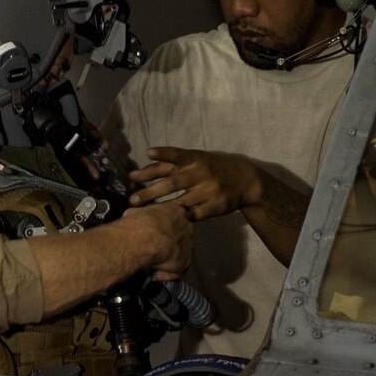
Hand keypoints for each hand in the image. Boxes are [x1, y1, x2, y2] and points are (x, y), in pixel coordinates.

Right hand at [118, 200, 192, 279]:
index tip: (154, 234)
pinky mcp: (185, 261)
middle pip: (180, 236)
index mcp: (175, 211)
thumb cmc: (137, 223)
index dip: (164, 228)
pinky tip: (155, 274)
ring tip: (152, 265)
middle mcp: (186, 227)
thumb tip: (134, 220)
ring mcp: (188, 245)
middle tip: (154, 250)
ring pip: (179, 254)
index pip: (174, 219)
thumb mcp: (134, 213)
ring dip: (167, 261)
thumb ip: (140, 216)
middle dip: (168, 244)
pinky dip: (166, 274)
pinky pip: (177, 271)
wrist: (145, 238)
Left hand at [127, 146, 261, 220]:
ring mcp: (209, 190)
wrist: (243, 180)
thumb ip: (164, 166)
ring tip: (144, 215)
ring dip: (161, 209)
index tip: (148, 152)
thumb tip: (133, 175)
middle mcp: (200, 173)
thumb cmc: (209, 168)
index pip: (176, 154)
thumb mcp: (192, 161)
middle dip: (151, 191)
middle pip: (172, 183)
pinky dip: (180, 219)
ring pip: (181, 202)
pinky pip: (194, 215)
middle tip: (132, 200)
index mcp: (194, 159)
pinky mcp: (215, 206)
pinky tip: (167, 224)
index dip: (162, 153)